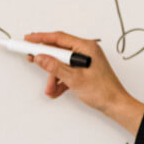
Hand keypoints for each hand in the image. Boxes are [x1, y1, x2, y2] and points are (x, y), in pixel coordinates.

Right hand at [23, 31, 143, 135]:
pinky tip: (57, 90)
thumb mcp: (74, 79)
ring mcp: (85, 60)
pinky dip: (61, 80)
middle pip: (59, 51)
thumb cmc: (103, 91)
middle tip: (32, 60)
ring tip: (51, 89)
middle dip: (47, 62)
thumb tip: (40, 57)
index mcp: (86, 47)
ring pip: (62, 64)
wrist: (115, 104)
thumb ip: (55, 67)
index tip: (28, 39)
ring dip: (54, 76)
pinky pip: (67, 71)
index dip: (41, 38)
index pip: (59, 38)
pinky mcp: (84, 70)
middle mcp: (86, 51)